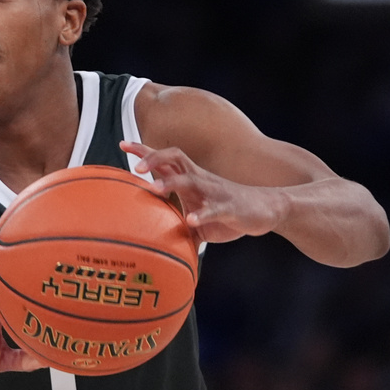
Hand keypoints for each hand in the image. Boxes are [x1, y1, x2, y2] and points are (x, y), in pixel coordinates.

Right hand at [0, 232, 45, 378]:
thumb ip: (20, 360)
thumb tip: (44, 360)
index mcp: (0, 314)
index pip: (22, 297)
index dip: (38, 289)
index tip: (59, 282)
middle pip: (12, 278)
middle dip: (28, 265)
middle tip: (50, 251)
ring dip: (6, 250)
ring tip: (24, 230)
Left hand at [121, 140, 285, 244]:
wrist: (266, 209)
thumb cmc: (228, 212)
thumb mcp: (198, 218)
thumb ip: (177, 226)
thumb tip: (157, 245)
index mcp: (190, 179)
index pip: (164, 159)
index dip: (144, 151)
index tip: (123, 144)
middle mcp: (199, 180)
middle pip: (174, 159)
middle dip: (154, 159)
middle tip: (135, 167)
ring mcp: (214, 192)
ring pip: (190, 181)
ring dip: (172, 184)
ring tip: (155, 190)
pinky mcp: (228, 208)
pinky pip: (213, 209)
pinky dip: (202, 214)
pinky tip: (191, 221)